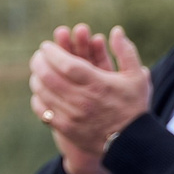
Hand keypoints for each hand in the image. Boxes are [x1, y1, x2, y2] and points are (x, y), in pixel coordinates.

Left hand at [30, 23, 149, 173]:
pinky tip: (41, 92)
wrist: (131, 142)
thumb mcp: (137, 77)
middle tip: (39, 56)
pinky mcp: (65, 128)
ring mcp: (72, 115)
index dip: (52, 52)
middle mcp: (82, 100)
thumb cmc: (134, 106)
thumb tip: (116, 31)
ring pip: (43, 92)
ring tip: (38, 71)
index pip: (66, 64)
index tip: (46, 46)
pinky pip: (43, 111)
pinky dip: (38, 99)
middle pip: (49, 76)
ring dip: (37, 78)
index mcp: (98, 84)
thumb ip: (126, 52)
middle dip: (39, 62)